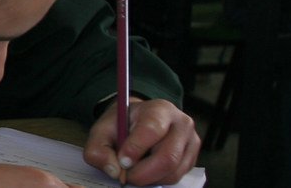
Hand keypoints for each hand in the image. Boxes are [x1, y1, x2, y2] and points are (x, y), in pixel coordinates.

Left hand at [84, 98, 200, 185]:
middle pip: (167, 157)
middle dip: (142, 173)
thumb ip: (98, 149)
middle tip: (125, 175)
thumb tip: (114, 171)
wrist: (138, 122)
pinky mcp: (192, 159)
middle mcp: (181, 124)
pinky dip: (157, 180)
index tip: (121, 161)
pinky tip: (146, 170)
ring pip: (173, 172)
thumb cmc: (122, 125)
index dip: (135, 149)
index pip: (151, 130)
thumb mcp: (102, 130)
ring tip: (134, 171)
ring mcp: (191, 142)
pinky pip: (176, 178)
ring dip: (149, 179)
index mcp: (159, 109)